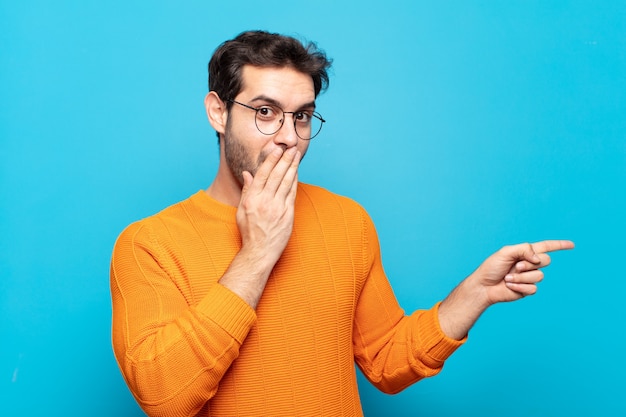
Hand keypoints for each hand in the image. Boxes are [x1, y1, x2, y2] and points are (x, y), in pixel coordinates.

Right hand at [236, 146, 300, 270]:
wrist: (259, 252)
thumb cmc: (249, 232)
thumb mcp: (241, 210)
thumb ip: (246, 190)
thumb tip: (248, 173)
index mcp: (252, 199)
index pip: (263, 174)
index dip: (271, 160)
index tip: (277, 150)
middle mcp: (265, 202)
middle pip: (277, 175)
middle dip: (285, 159)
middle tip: (291, 148)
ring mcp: (277, 208)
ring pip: (287, 182)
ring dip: (292, 167)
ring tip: (296, 156)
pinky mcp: (287, 214)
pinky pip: (292, 194)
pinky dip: (295, 181)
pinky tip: (296, 173)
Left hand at [438, 240, 573, 338]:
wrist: (484, 286)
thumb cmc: (492, 267)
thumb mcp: (506, 252)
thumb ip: (524, 249)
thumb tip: (538, 258)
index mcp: (525, 253)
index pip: (546, 247)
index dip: (559, 245)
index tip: (572, 245)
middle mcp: (530, 264)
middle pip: (546, 260)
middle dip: (530, 263)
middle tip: (515, 266)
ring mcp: (529, 277)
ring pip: (539, 276)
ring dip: (522, 277)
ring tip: (508, 278)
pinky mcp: (527, 290)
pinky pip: (532, 288)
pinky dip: (520, 286)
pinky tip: (509, 286)